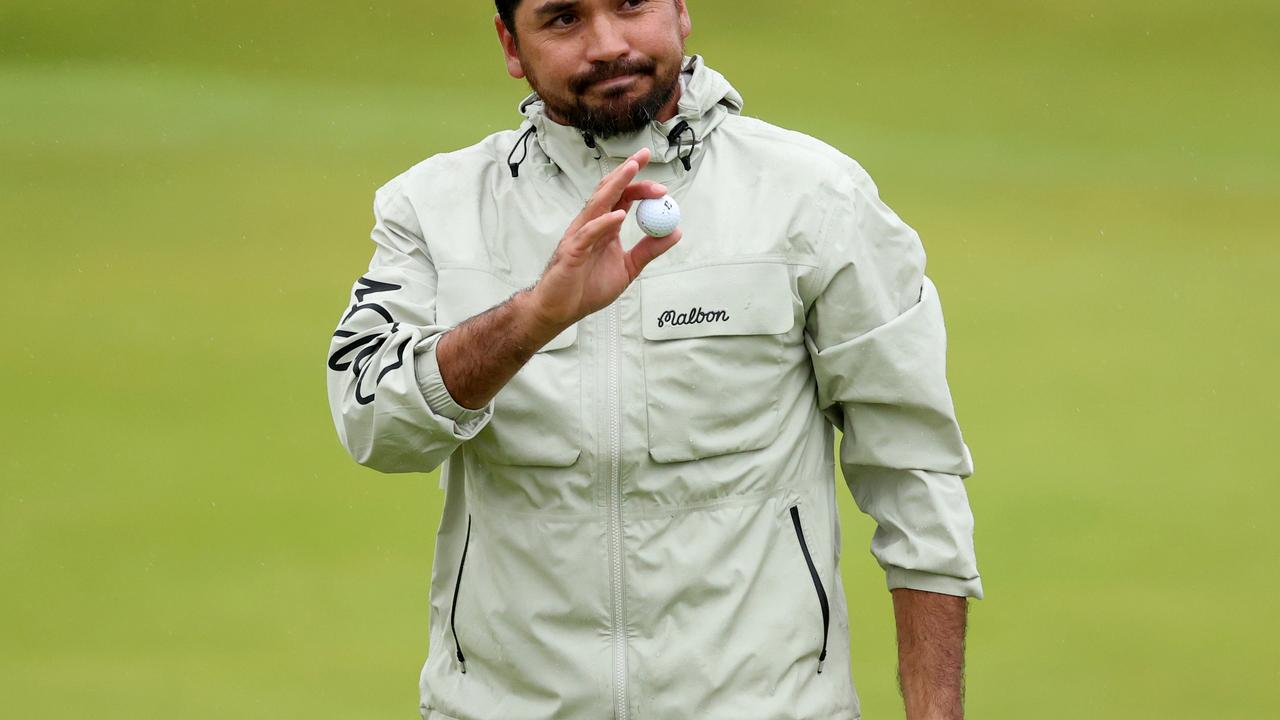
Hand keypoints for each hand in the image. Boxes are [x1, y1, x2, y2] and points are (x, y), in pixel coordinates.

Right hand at [529, 147, 682, 328]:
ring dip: (615, 186)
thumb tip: (675, 232)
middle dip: (626, 173)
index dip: (638, 184)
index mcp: (604, 227)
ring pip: (597, 204)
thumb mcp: (628, 268)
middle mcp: (590, 225)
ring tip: (631, 170)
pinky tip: (619, 216)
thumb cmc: (587, 289)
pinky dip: (603, 223)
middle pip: (609, 191)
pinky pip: (587, 234)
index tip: (660, 181)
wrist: (560, 310)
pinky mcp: (571, 252)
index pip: (622, 197)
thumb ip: (649, 250)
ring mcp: (579, 236)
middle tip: (644, 157)